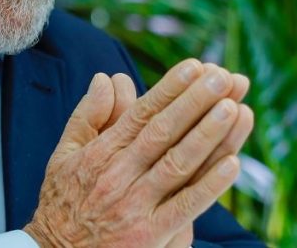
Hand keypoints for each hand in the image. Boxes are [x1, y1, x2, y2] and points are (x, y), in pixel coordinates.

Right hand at [24, 60, 252, 246]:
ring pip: (177, 164)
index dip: (170, 88)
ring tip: (234, 108)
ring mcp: (135, 206)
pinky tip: (232, 164)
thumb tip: (107, 78)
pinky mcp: (148, 235)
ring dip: (208, 136)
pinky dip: (209, 186)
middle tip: (223, 76)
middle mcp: (118, 175)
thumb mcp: (63, 154)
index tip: (196, 66)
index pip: (141, 113)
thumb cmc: (63, 202)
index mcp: (101, 152)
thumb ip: (88, 115)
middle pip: (163, 132)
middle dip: (196, 102)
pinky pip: (185, 207)